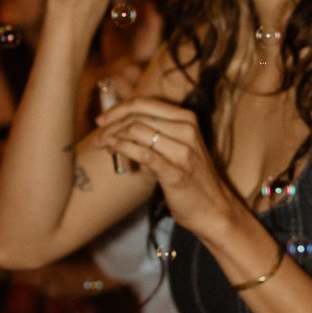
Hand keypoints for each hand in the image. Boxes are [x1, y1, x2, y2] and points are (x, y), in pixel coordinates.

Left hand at [92, 94, 239, 242]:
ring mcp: (183, 151)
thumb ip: (154, 131)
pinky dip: (122, 148)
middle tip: (98, 136)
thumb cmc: (190, 176)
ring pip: (137, 131)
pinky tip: (112, 150)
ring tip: (102, 146)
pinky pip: (143, 153)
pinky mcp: (175, 172)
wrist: (213, 209)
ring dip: (113, 137)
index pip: (144, 103)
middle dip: (111, 124)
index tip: (101, 119)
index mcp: (187, 118)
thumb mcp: (178, 145)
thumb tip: (117, 121)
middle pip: (137, 116)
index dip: (118, 109)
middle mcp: (187, 130)